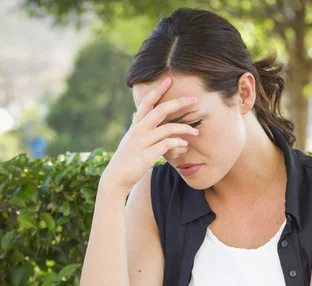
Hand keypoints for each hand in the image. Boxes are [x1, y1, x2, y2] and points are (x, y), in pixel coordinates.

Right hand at [99, 78, 198, 194]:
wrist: (116, 179)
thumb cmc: (125, 160)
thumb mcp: (128, 140)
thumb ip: (135, 126)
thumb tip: (135, 112)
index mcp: (135, 126)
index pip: (146, 103)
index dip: (157, 90)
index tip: (168, 79)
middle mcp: (138, 131)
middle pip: (160, 110)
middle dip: (178, 102)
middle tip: (193, 98)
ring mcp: (143, 142)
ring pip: (167, 128)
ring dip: (184, 128)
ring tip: (195, 131)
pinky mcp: (147, 155)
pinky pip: (167, 145)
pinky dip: (178, 143)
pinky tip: (185, 145)